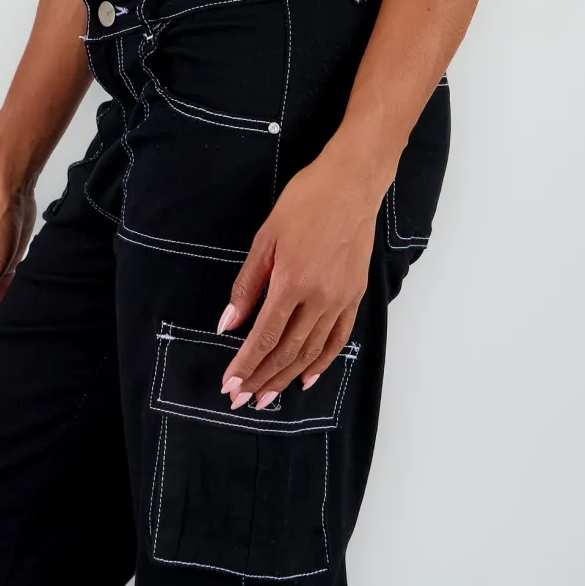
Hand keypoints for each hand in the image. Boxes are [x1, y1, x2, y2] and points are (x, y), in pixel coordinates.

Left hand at [214, 147, 381, 408]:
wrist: (352, 184)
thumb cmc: (305, 202)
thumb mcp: (267, 238)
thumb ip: (247, 284)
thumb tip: (228, 323)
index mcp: (292, 282)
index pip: (264, 336)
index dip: (245, 365)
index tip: (230, 385)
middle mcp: (319, 298)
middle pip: (286, 351)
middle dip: (261, 379)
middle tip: (241, 401)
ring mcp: (340, 299)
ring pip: (311, 352)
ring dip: (286, 379)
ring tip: (267, 399)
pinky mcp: (355, 295)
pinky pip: (337, 339)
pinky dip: (322, 363)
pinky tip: (307, 378)